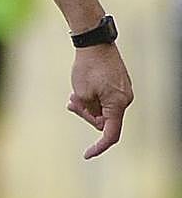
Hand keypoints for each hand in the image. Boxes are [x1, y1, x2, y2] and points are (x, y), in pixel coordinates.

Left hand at [68, 43, 133, 158]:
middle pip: (104, 120)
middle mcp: (125, 100)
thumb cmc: (87, 67)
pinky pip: (105, 98)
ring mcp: (123, 91)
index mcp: (118, 104)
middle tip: (72, 102)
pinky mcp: (118, 84)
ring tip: (74, 94)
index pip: (111, 134)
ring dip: (87, 105)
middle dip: (86, 114)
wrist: (95, 42)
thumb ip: (87, 110)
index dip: (99, 146)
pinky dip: (92, 97)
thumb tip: (92, 115)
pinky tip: (79, 89)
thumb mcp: (81, 92)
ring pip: (103, 108)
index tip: (87, 155)